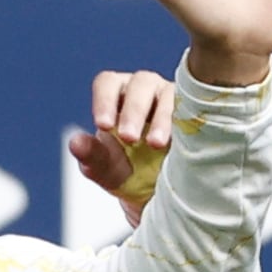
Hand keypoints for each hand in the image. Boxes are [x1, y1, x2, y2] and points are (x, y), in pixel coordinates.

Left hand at [68, 67, 180, 217]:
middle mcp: (144, 90)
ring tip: (156, 144)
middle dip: (133, 110)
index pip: (107, 83)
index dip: (104, 100)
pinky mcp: (196, 111)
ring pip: (169, 92)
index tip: (103, 125)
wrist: (158, 188)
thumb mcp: (106, 167)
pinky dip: (187, 120)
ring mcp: (172, 97)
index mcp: (116, 96)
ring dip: (162, 117)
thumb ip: (91, 155)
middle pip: (139, 84)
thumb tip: (75, 143)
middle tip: (128, 138)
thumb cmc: (126, 169)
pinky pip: (195, 107)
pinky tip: (181, 140)